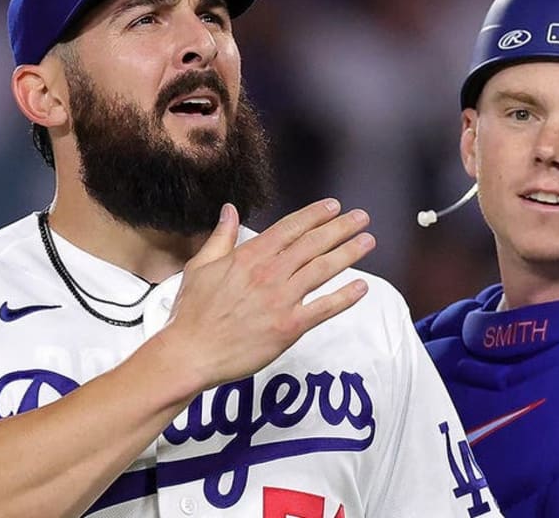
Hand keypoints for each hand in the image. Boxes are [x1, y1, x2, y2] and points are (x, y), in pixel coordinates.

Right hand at [160, 199, 374, 388]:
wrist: (191, 353)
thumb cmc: (191, 313)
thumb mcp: (200, 266)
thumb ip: (221, 237)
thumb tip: (230, 210)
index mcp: (249, 257)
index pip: (290, 228)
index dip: (315, 215)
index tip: (333, 206)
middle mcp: (269, 274)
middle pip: (312, 244)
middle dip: (340, 228)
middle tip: (362, 218)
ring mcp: (280, 300)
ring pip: (322, 270)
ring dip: (348, 254)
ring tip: (367, 242)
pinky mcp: (288, 328)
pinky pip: (324, 309)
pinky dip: (344, 297)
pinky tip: (361, 287)